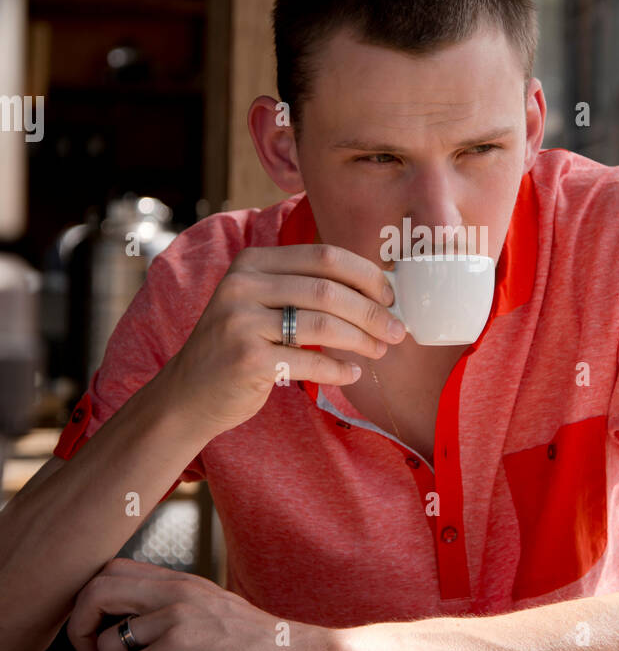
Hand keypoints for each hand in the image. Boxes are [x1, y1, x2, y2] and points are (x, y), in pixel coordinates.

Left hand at [66, 558, 335, 650]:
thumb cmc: (255, 647)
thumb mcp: (210, 612)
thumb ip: (174, 611)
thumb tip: (130, 632)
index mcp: (179, 582)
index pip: (110, 571)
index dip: (90, 604)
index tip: (100, 637)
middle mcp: (174, 590)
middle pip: (95, 591)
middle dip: (79, 631)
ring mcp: (178, 616)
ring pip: (107, 642)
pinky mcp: (183, 647)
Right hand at [168, 240, 406, 438]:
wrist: (189, 393)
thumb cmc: (239, 346)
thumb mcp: (259, 302)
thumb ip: (302, 288)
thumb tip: (374, 292)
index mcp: (252, 262)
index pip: (324, 256)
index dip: (366, 275)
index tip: (390, 296)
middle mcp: (243, 286)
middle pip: (328, 290)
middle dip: (371, 311)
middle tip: (397, 330)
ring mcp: (242, 323)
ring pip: (323, 325)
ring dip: (362, 340)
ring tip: (380, 350)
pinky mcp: (248, 361)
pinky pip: (311, 363)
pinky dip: (339, 370)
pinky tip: (353, 373)